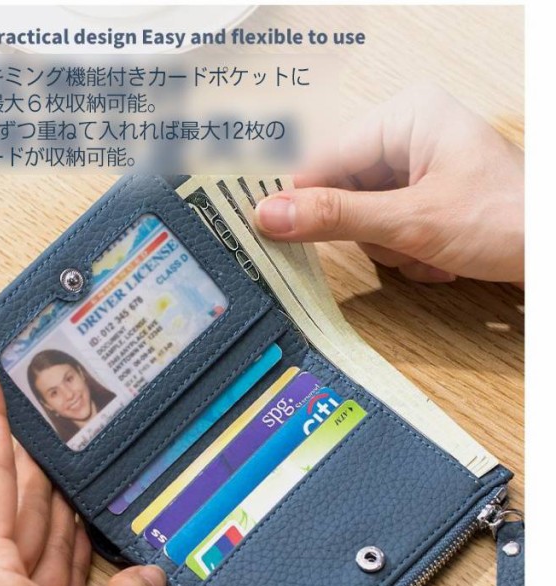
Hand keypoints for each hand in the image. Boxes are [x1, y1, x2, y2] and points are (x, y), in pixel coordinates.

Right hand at [255, 83, 523, 283]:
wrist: (553, 254)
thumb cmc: (508, 220)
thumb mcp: (411, 221)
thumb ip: (336, 217)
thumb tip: (272, 215)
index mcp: (405, 115)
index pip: (324, 158)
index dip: (303, 200)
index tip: (277, 231)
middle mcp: (409, 133)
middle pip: (342, 192)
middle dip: (371, 232)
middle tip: (403, 243)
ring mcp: (418, 166)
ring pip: (364, 218)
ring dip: (393, 248)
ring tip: (431, 250)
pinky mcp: (426, 194)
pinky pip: (387, 228)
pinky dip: (408, 251)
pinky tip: (439, 256)